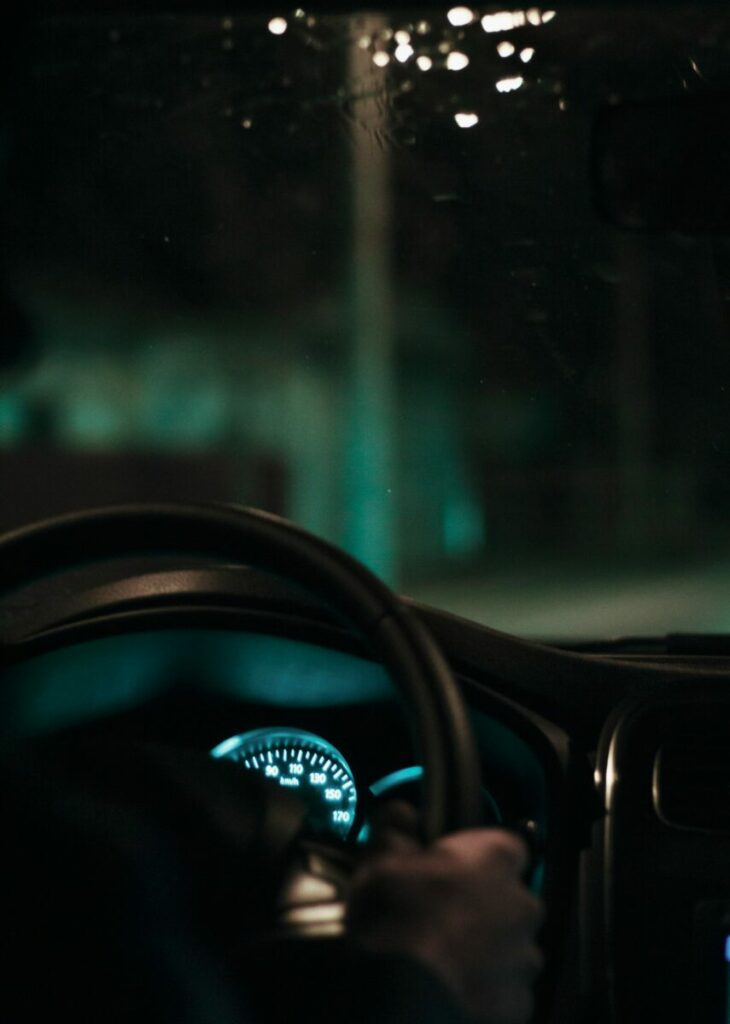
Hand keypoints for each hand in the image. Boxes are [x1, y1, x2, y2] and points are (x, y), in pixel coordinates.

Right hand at [347, 803, 543, 1023]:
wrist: (403, 995)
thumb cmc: (393, 920)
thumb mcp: (380, 861)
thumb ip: (397, 830)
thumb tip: (403, 815)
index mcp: (495, 858)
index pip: (506, 847)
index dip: (479, 858)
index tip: (454, 869)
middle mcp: (521, 903)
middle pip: (510, 898)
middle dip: (484, 906)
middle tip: (444, 917)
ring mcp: (524, 955)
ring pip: (511, 945)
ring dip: (487, 948)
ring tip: (446, 958)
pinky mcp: (519, 1001)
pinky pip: (507, 989)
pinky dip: (487, 988)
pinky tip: (455, 985)